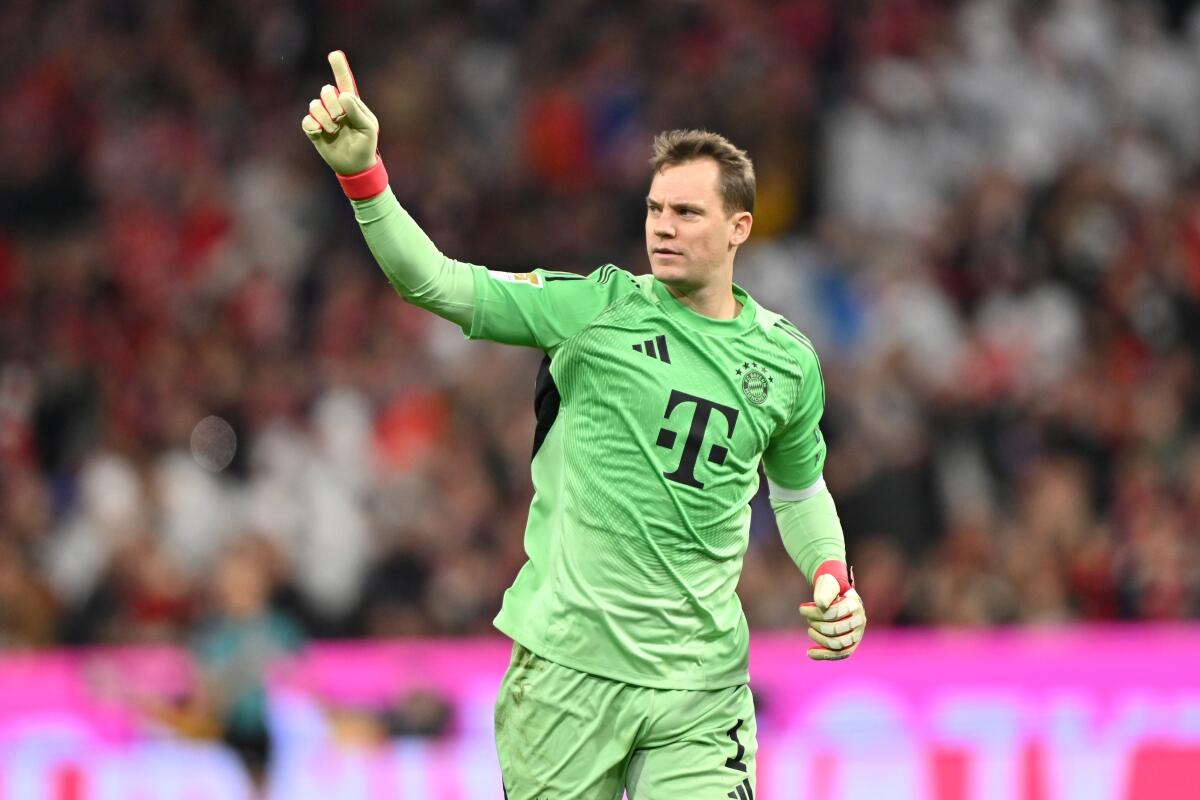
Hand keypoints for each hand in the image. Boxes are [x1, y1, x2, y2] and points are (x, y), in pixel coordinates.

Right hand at [301, 50, 379, 175]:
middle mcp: (334, 106)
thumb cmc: (366, 145)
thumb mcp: (368, 128)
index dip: (339, 67)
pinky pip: (307, 120)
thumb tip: (342, 95)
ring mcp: (323, 116)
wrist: (355, 165)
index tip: (334, 54)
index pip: (343, 81)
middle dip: (334, 106)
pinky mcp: (313, 128)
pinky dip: (315, 127)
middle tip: (342, 120)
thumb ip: (357, 110)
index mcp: (350, 102)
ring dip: (326, 119)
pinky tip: (322, 134)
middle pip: (326, 90)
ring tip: (335, 130)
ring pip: (315, 105)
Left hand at [800, 572, 865, 660]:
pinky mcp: (851, 645)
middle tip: (808, 619)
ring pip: (837, 643)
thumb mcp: (828, 583)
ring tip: (810, 630)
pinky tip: (809, 653)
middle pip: (834, 629)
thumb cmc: (832, 590)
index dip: (814, 612)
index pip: (833, 613)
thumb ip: (824, 591)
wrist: (841, 599)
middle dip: (816, 624)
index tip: (801, 608)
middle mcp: (860, 620)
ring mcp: (857, 634)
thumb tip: (821, 606)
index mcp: (854, 604)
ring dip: (819, 638)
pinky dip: (823, 655)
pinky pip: (839, 654)